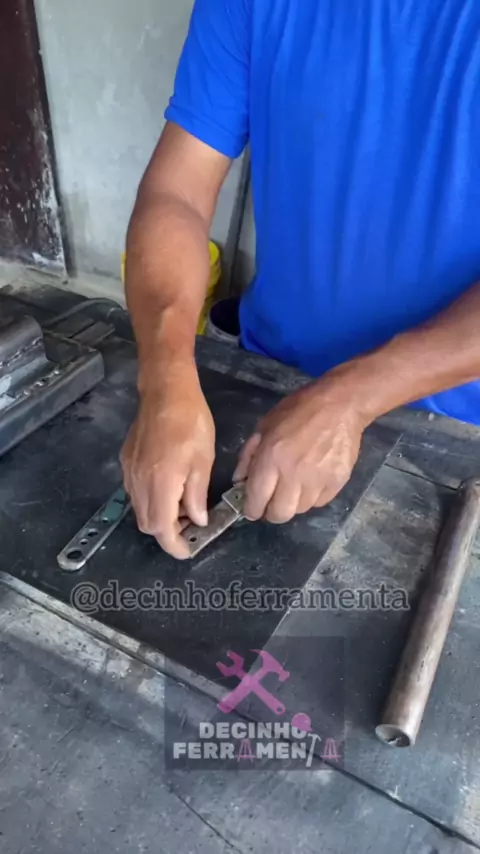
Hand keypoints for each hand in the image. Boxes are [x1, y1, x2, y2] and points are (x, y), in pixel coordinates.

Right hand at [121, 370, 214, 558]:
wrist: (165, 391)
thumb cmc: (191, 423)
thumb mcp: (203, 461)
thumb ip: (196, 496)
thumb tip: (197, 520)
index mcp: (160, 484)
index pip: (160, 529)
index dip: (173, 545)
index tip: (187, 550)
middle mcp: (138, 482)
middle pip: (146, 523)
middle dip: (167, 531)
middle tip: (190, 525)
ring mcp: (129, 471)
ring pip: (139, 508)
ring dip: (159, 515)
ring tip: (183, 505)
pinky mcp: (126, 460)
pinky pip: (135, 491)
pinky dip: (151, 499)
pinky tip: (169, 486)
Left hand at [233, 377, 365, 522]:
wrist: (340, 404)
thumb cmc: (298, 410)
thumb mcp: (264, 426)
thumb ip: (248, 455)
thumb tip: (239, 480)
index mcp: (271, 459)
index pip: (257, 500)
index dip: (251, 510)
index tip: (252, 509)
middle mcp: (293, 474)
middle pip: (280, 514)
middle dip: (272, 513)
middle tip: (272, 502)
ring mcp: (318, 480)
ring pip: (301, 510)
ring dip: (293, 503)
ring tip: (294, 486)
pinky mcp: (337, 482)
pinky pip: (320, 502)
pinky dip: (312, 497)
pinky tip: (312, 480)